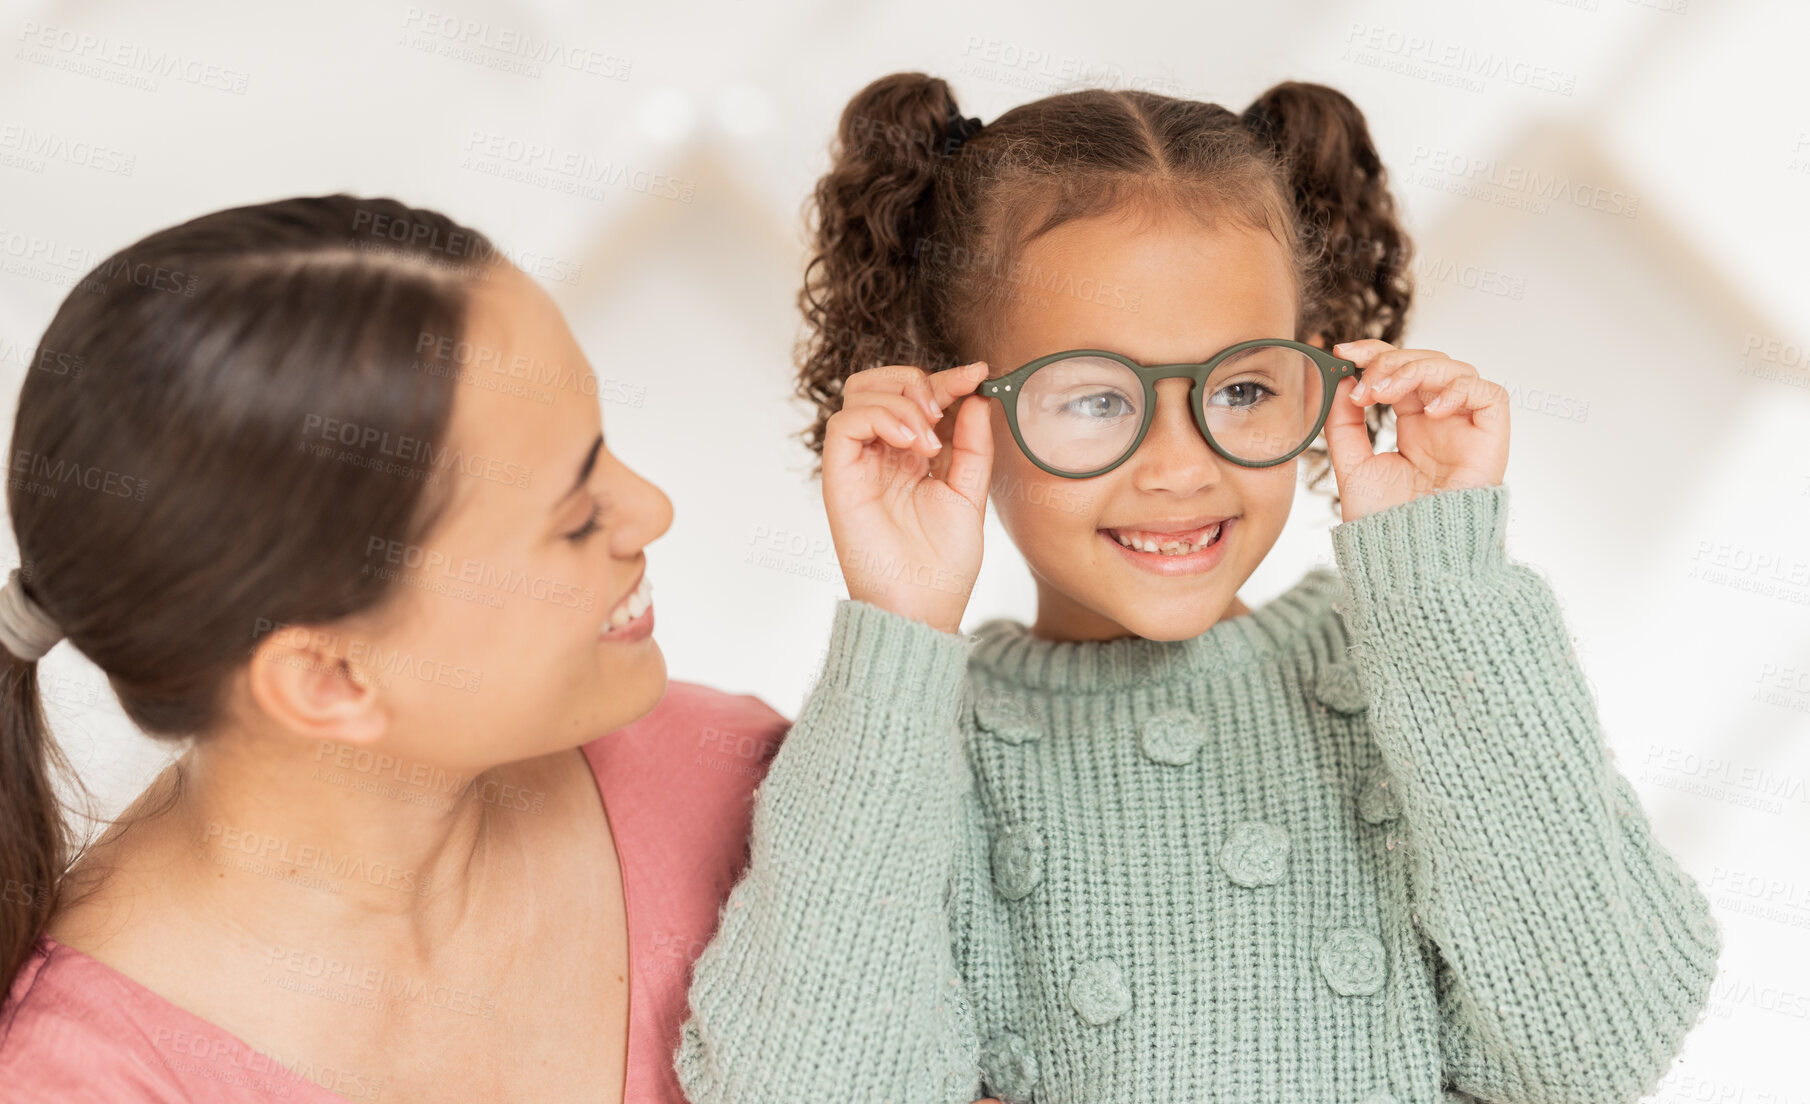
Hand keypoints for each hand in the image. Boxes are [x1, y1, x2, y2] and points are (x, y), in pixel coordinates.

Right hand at [821, 361, 992, 632]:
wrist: (923, 608)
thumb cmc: (943, 565)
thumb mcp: (970, 494)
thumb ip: (973, 446)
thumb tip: (977, 397)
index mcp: (911, 456)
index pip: (918, 397)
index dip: (948, 378)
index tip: (980, 374)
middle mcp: (881, 454)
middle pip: (882, 381)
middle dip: (919, 381)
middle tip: (944, 409)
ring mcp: (859, 463)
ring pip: (860, 391)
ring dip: (901, 400)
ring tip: (927, 438)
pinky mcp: (840, 476)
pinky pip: (844, 422)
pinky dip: (879, 417)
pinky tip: (909, 443)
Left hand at [1323, 340, 1509, 523]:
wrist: (1408, 560)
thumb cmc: (1385, 523)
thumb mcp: (1352, 464)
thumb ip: (1344, 423)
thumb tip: (1342, 379)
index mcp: (1413, 425)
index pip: (1401, 371)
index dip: (1375, 353)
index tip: (1342, 351)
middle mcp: (1443, 422)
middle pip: (1428, 362)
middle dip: (1391, 360)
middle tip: (1364, 381)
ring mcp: (1467, 429)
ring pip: (1456, 369)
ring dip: (1416, 370)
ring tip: (1384, 394)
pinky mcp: (1491, 439)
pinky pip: (1490, 395)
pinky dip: (1458, 390)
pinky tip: (1428, 410)